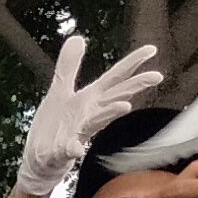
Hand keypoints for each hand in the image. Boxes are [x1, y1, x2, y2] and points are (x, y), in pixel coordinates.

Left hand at [15, 31, 169, 196]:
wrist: (40, 159)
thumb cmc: (54, 126)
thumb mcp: (59, 90)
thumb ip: (69, 66)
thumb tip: (78, 38)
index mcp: (90, 99)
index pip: (115, 78)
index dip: (132, 62)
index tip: (151, 49)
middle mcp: (89, 114)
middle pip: (115, 97)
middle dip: (135, 86)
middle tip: (157, 76)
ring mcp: (78, 133)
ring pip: (97, 122)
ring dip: (110, 113)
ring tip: (124, 105)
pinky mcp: (62, 150)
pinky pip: (69, 149)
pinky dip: (73, 148)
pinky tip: (76, 148)